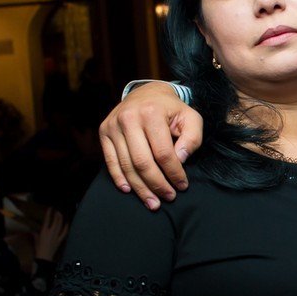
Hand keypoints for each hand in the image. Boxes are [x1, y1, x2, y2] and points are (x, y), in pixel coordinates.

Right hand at [33, 208, 69, 260]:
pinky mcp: (59, 240)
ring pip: (60, 225)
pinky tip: (67, 224)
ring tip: (61, 215)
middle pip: (55, 221)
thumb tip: (33, 232)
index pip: (47, 220)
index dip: (49, 213)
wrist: (44, 256)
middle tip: (57, 211)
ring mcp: (56, 236)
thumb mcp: (36, 240)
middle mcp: (51, 232)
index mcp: (44, 231)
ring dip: (61, 219)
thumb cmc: (38, 248)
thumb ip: (35, 235)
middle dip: (57, 215)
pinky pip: (64, 233)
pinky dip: (66, 228)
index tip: (50, 208)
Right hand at [99, 82, 202, 209]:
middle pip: (142, 162)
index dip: (174, 173)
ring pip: (126, 165)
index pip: (163, 152)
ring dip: (140, 188)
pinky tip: (130, 190)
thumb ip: (192, 138)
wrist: (146, 93)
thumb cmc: (171, 110)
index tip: (182, 185)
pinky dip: (119, 178)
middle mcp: (129, 118)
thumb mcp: (190, 117)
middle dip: (157, 184)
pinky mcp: (104, 132)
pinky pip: (110, 161)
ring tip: (153, 202)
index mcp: (151, 113)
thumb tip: (180, 160)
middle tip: (168, 197)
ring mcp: (113, 126)